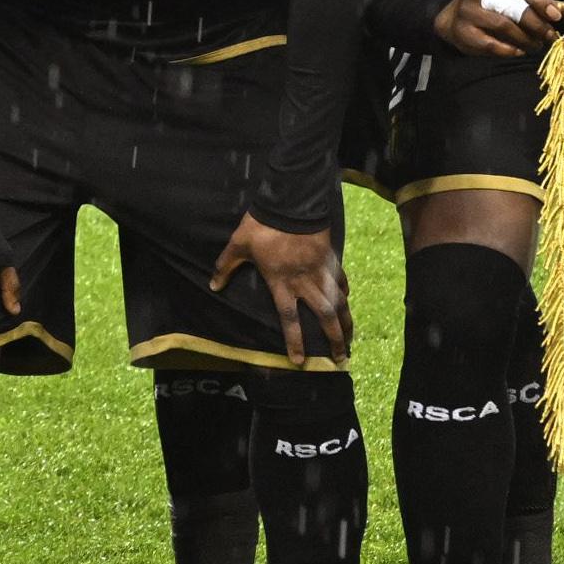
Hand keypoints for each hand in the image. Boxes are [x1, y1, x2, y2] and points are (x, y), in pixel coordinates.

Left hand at [211, 215, 348, 364]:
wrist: (290, 203)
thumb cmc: (262, 226)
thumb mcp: (238, 245)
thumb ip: (225, 267)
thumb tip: (212, 286)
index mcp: (281, 282)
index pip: (289, 318)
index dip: (295, 341)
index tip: (300, 360)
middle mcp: (304, 282)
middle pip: (324, 316)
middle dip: (334, 339)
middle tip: (340, 357)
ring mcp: (320, 270)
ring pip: (338, 302)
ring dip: (346, 322)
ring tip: (350, 338)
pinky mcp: (329, 258)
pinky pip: (340, 280)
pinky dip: (344, 292)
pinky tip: (346, 301)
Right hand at [431, 0, 563, 57]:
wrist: (453, 17)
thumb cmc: (489, 4)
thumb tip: (556, 12)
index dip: (540, 0)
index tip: (555, 16)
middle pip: (513, 6)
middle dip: (536, 23)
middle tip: (549, 35)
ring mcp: (466, 10)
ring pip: (504, 25)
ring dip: (525, 38)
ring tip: (536, 44)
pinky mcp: (462, 31)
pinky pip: (491, 44)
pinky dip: (509, 49)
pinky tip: (518, 51)